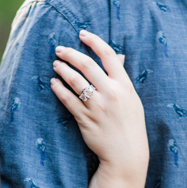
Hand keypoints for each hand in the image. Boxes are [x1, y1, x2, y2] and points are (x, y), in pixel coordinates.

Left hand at [51, 31, 148, 175]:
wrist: (126, 154)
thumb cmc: (130, 125)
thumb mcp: (132, 100)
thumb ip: (122, 79)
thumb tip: (118, 57)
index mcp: (125, 86)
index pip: (109, 55)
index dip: (94, 41)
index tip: (82, 33)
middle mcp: (112, 93)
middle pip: (87, 64)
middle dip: (70, 54)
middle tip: (60, 49)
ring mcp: (98, 106)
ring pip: (74, 80)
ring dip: (62, 69)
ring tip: (56, 64)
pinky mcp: (85, 118)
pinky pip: (67, 99)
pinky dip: (58, 89)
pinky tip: (53, 83)